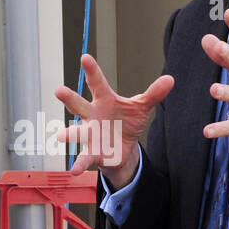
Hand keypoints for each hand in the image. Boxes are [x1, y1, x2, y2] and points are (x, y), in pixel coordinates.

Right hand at [54, 54, 173, 183]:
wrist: (123, 147)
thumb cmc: (126, 121)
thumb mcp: (141, 107)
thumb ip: (153, 94)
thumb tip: (170, 79)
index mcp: (104, 100)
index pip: (97, 83)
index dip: (92, 71)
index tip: (85, 57)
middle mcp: (93, 115)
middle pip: (79, 105)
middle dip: (69, 98)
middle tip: (58, 90)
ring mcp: (90, 134)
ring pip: (78, 132)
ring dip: (70, 134)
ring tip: (61, 136)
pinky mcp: (93, 152)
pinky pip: (84, 158)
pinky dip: (79, 164)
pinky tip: (74, 170)